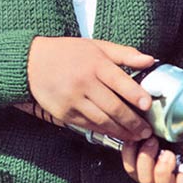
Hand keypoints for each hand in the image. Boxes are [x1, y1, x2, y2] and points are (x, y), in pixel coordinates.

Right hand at [26, 36, 155, 140]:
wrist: (32, 62)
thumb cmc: (70, 52)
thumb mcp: (98, 46)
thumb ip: (125, 53)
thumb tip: (150, 60)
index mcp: (95, 64)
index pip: (120, 81)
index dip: (135, 94)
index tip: (148, 106)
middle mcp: (84, 83)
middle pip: (113, 106)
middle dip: (133, 122)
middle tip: (147, 131)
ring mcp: (73, 100)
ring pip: (102, 120)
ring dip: (121, 131)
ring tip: (136, 137)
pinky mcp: (64, 113)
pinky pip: (88, 125)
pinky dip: (104, 131)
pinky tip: (115, 134)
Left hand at [122, 118, 182, 182]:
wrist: (176, 114)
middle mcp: (173, 182)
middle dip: (164, 174)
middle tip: (167, 154)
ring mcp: (154, 175)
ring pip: (146, 180)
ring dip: (147, 160)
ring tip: (153, 140)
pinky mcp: (138, 166)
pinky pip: (131, 167)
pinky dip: (132, 154)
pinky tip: (139, 140)